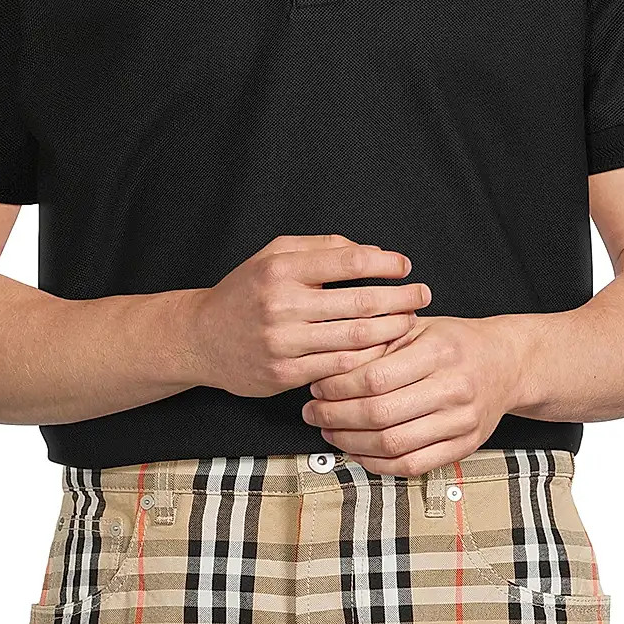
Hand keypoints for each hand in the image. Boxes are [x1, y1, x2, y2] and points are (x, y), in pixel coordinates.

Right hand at [185, 235, 431, 401]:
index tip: (405, 266)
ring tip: (410, 323)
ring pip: (355, 339)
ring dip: (391, 331)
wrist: (200, 339)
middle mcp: (282, 305)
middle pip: (360, 302)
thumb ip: (321, 248)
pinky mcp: (284, 375)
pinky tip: (383, 351)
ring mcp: (283, 343)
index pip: (349, 261)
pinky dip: (367, 360)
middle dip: (400, 299)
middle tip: (423, 295)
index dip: (385, 264)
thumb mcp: (273, 255)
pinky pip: (339, 368)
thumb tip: (371, 251)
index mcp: (282, 269)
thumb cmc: (244, 293)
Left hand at [300, 315, 525, 476]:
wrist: (507, 364)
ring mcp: (461, 422)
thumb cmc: (456, 343)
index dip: (338, 388)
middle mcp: (454, 388)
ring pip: (393, 445)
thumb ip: (378, 343)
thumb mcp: (418, 327)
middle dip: (336, 416)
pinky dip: (377, 463)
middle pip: (380, 414)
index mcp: (440, 351)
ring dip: (351, 443)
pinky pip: (411, 465)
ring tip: (330, 431)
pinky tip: (357, 451)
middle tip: (313, 413)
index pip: (375, 378)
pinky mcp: (464, 446)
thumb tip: (329, 367)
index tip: (317, 388)